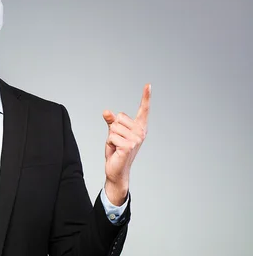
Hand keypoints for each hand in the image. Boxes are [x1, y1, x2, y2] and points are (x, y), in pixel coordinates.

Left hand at [102, 84, 150, 203]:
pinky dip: (109, 144)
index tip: (148, 85)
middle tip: (117, 142)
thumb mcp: (113, 134)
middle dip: (112, 129)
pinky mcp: (128, 146)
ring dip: (110, 138)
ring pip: (113, 128)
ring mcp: (135, 140)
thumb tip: (106, 111)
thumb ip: (111, 122)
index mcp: (139, 128)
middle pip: (118, 118)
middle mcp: (140, 132)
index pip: (143, 110)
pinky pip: (111, 137)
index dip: (146, 97)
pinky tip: (116, 151)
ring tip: (116, 147)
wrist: (116, 170)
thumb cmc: (116, 152)